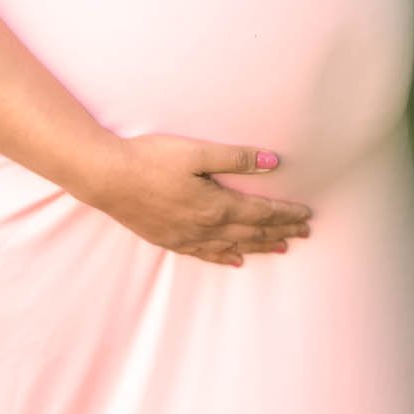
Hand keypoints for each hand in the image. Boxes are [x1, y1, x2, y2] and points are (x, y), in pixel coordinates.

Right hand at [87, 135, 312, 267]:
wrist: (106, 177)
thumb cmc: (149, 159)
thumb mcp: (196, 152)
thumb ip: (236, 158)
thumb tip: (273, 162)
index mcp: (216, 205)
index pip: (262, 213)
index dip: (286, 214)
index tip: (307, 215)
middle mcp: (205, 227)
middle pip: (253, 233)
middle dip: (281, 232)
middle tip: (304, 233)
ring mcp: (186, 237)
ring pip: (233, 247)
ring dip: (260, 247)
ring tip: (282, 248)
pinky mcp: (169, 240)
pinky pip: (205, 254)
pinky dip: (225, 257)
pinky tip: (235, 260)